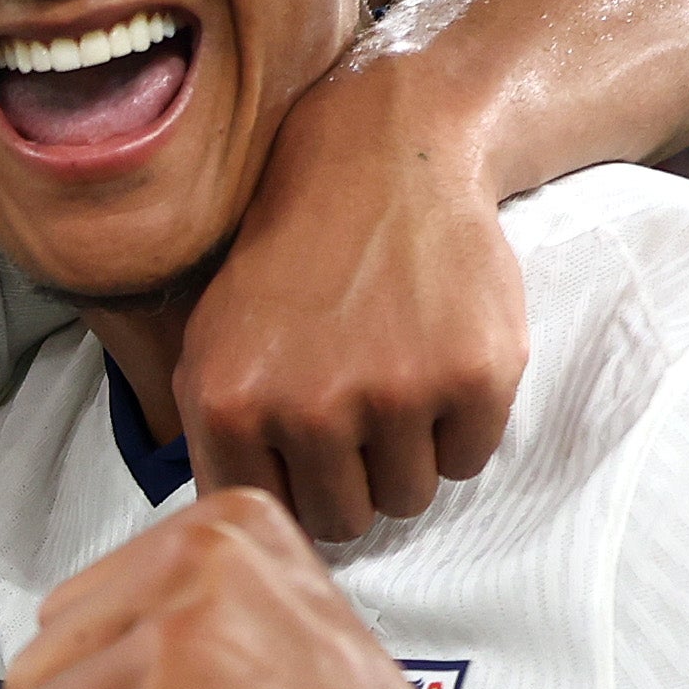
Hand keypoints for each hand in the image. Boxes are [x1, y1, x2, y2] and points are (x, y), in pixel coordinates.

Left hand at [177, 59, 527, 541]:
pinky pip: (468, 460)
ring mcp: (395, 395)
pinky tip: (437, 358)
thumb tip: (238, 529)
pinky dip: (460, 426)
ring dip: (406, 454)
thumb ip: (217, 437)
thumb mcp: (214, 339)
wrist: (382, 159)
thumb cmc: (292, 259)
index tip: (304, 452)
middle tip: (357, 407)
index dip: (291, 488)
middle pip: (343, 521)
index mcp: (230, 407)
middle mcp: (307, 409)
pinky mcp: (473, 378)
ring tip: (394, 376)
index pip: (268, 519)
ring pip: (408, 498)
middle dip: (352, 478)